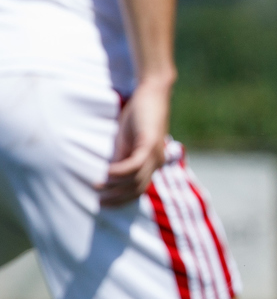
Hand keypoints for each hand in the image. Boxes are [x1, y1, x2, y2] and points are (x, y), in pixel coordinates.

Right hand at [99, 79, 171, 206]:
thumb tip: (109, 175)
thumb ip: (121, 158)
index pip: (139, 189)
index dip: (123, 199)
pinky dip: (119, 173)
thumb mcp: (127, 142)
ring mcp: (155, 154)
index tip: (105, 204)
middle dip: (118, 199)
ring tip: (97, 188)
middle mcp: (157, 161)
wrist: (151, 94)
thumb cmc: (138, 117)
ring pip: (136, 180)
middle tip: (100, 203)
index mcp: (153, 162)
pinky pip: (134, 165)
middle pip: (138, 189)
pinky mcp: (149, 144)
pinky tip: (106, 175)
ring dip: (115, 187)